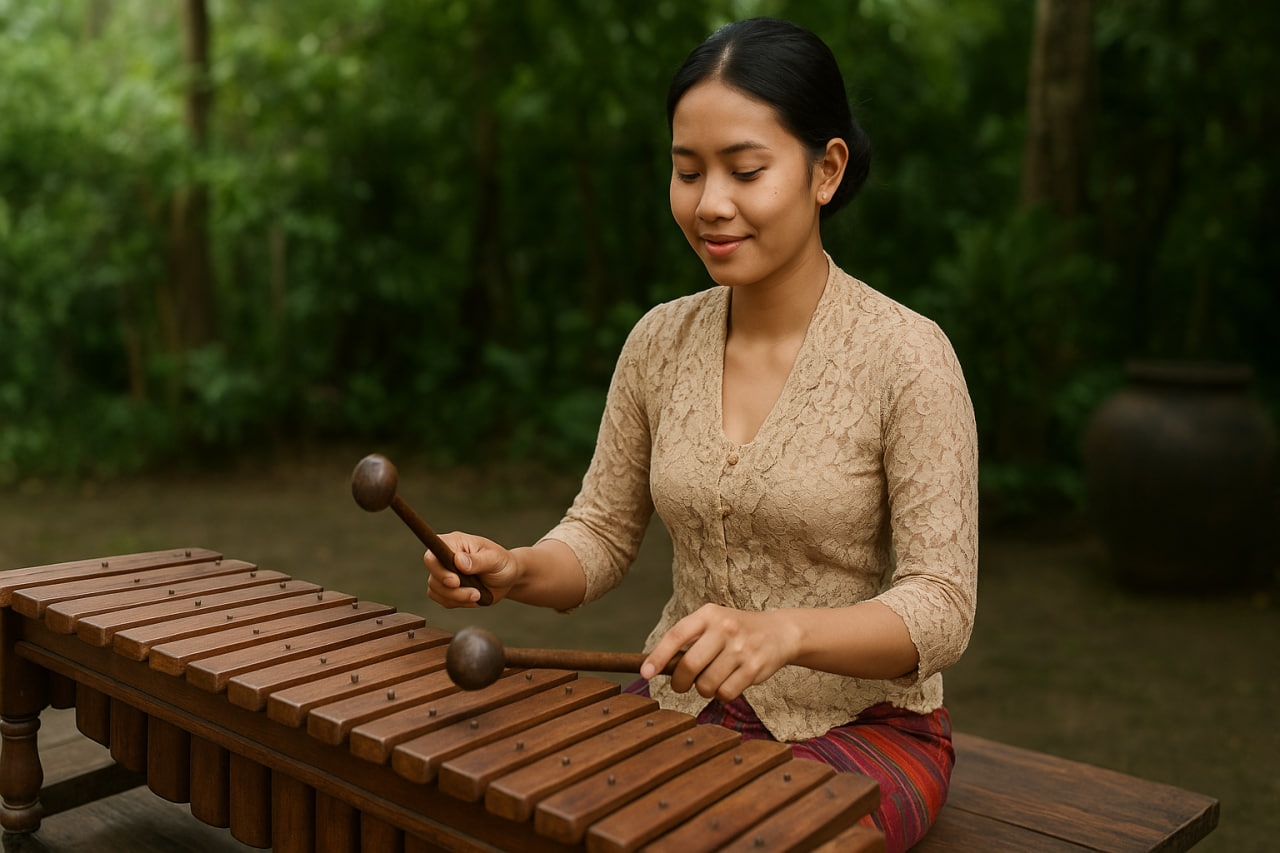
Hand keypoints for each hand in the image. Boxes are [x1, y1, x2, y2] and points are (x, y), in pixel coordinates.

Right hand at [423, 532, 519, 608]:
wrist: (507, 578)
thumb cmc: (502, 563)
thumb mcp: (494, 559)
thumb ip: (477, 560)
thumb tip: (458, 560)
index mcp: (453, 543)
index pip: (432, 554)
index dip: (438, 570)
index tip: (455, 581)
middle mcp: (444, 557)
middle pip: (433, 576)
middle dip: (452, 590)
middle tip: (475, 593)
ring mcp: (443, 574)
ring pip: (436, 591)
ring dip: (458, 598)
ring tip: (478, 595)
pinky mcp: (446, 589)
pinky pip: (443, 600)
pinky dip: (458, 603)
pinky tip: (474, 597)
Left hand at [641, 604, 798, 702]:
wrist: (779, 632)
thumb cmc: (736, 631)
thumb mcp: (713, 623)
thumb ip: (690, 640)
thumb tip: (656, 666)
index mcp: (708, 615)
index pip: (676, 636)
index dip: (657, 657)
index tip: (645, 674)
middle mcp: (725, 628)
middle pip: (689, 666)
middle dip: (679, 683)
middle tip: (681, 686)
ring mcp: (741, 648)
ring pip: (706, 684)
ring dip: (704, 690)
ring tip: (712, 680)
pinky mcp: (754, 667)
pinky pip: (725, 693)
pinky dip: (722, 695)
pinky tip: (729, 683)